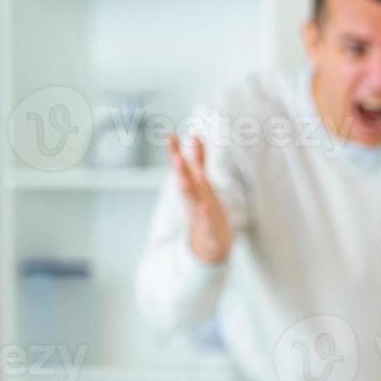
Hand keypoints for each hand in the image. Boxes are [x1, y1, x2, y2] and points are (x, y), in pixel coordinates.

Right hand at [168, 135, 230, 264]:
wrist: (210, 245)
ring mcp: (199, 216)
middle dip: (180, 169)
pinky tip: (204, 206)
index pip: (182, 168)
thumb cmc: (204, 210)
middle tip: (175, 156)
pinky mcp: (209, 231)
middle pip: (184, 183)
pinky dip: (204, 215)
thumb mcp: (201, 184)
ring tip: (183, 180)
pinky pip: (206, 223)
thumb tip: (194, 135)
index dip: (176, 153)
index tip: (169, 136)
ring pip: (192, 202)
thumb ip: (198, 160)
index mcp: (191, 189)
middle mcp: (192, 200)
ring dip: (187, 192)